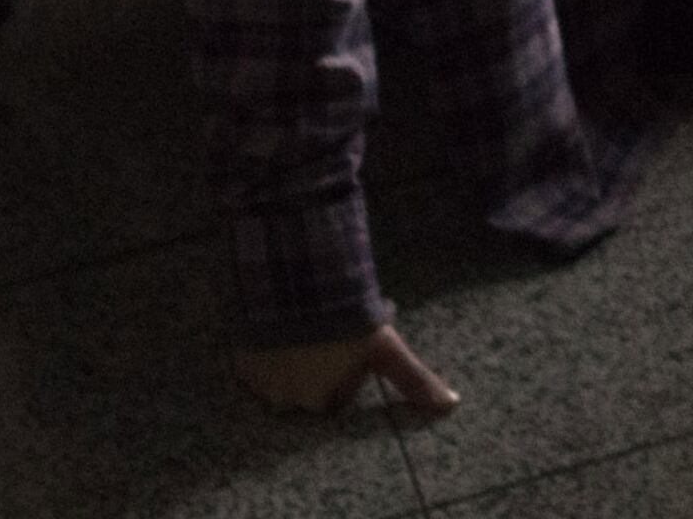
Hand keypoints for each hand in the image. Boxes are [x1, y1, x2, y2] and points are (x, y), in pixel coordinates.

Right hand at [236, 327, 462, 419]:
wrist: (296, 287)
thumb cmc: (345, 322)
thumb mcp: (385, 348)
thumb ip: (414, 380)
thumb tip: (451, 404)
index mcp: (322, 403)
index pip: (338, 398)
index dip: (348, 371)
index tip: (352, 347)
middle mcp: (287, 402)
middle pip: (309, 390)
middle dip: (321, 366)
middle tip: (332, 332)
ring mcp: (261, 384)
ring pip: (281, 378)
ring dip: (294, 358)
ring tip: (308, 325)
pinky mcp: (241, 362)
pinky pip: (256, 363)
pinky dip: (268, 351)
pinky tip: (282, 326)